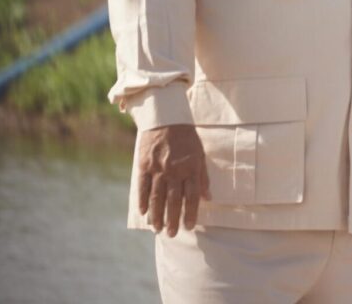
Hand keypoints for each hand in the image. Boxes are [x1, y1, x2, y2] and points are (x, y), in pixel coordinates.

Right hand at [137, 123, 208, 237]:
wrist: (166, 118)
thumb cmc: (186, 138)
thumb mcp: (200, 154)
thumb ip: (202, 177)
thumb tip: (208, 197)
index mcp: (190, 168)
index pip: (192, 197)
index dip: (191, 213)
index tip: (190, 227)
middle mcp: (174, 171)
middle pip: (173, 200)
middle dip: (172, 219)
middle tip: (171, 234)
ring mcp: (158, 168)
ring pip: (156, 197)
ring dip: (156, 215)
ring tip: (157, 229)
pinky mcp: (144, 165)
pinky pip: (143, 187)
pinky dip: (142, 201)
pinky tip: (143, 212)